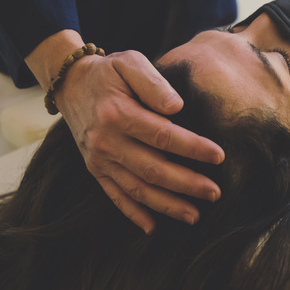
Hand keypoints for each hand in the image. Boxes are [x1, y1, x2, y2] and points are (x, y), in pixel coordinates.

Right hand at [26, 32, 223, 233]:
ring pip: (137, 189)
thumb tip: (177, 107)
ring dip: (167, 205)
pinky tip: (153, 227)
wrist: (70, 84)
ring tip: (195, 215)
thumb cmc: (109, 72)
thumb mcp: (130, 62)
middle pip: (152, 169)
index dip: (192, 148)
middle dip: (186, 184)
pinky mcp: (95, 170)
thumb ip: (154, 83)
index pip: (162, 135)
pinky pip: (115, 196)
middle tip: (215, 192)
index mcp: (118, 113)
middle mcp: (106, 141)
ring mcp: (99, 159)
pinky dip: (133, 214)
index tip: (218, 156)